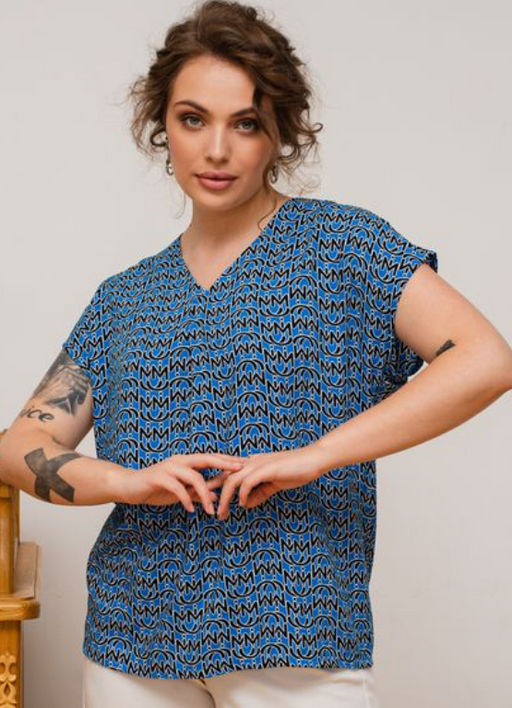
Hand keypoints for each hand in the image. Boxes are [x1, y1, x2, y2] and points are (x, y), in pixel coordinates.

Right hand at [116, 453, 244, 513]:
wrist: (129, 486)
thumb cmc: (156, 487)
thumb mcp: (181, 490)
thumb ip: (197, 492)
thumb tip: (216, 496)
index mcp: (186, 461)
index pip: (211, 457)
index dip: (227, 460)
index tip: (244, 463)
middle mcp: (179, 460)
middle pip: (206, 459)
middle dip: (224, 464)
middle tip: (239, 472)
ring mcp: (169, 467)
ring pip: (194, 477)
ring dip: (205, 494)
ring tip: (211, 510)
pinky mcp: (158, 477)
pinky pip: (177, 488)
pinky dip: (186, 499)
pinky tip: (191, 510)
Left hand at [216, 443, 330, 520]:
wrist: (313, 460)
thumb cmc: (296, 471)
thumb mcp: (273, 484)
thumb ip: (259, 493)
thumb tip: (245, 504)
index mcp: (252, 464)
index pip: (227, 474)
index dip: (216, 486)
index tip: (208, 501)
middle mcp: (251, 462)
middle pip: (224, 477)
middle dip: (215, 495)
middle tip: (211, 512)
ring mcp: (258, 464)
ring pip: (232, 481)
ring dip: (225, 499)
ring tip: (222, 513)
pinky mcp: (267, 469)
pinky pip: (247, 483)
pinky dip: (243, 494)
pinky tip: (243, 504)